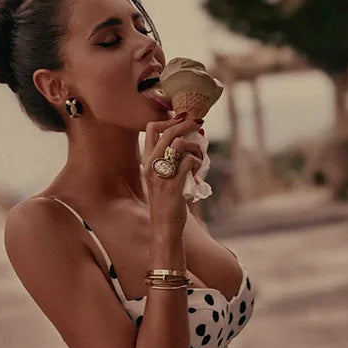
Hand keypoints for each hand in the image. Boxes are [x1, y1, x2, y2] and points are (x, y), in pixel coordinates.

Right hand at [141, 116, 204, 230]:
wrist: (164, 226)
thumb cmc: (166, 203)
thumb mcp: (162, 178)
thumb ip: (170, 161)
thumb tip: (187, 144)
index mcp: (147, 162)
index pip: (151, 128)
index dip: (168, 120)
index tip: (182, 122)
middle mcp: (151, 165)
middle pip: (168, 131)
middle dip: (186, 124)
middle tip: (198, 124)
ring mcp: (162, 175)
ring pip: (180, 143)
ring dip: (195, 146)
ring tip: (200, 156)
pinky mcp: (173, 184)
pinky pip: (189, 161)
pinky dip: (198, 162)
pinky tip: (199, 171)